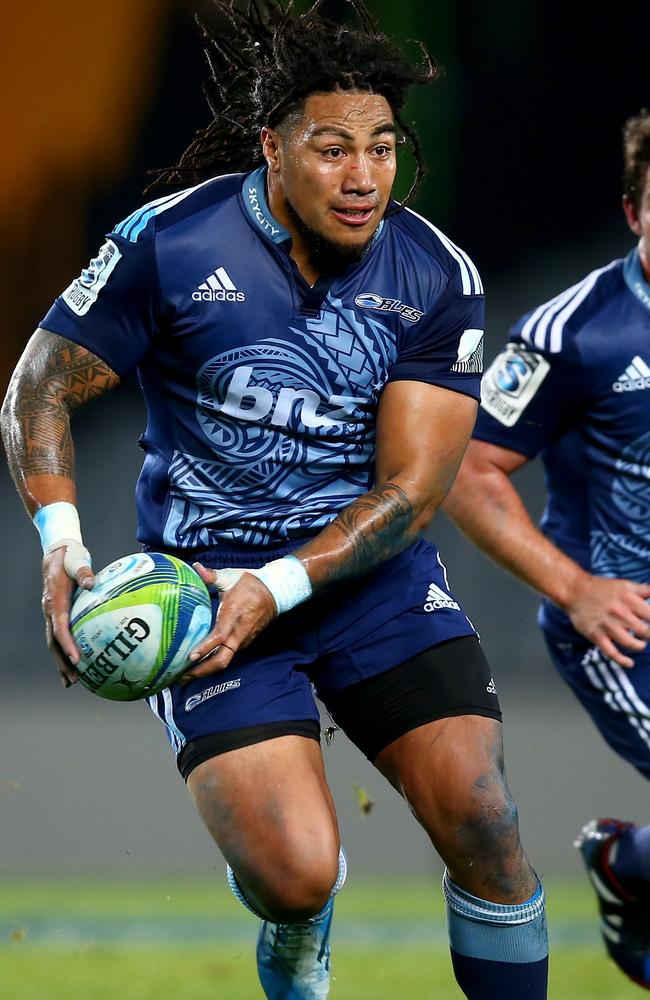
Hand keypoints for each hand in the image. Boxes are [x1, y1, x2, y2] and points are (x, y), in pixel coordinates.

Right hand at [41, 544, 94, 687]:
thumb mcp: (77, 560)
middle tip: (75, 680)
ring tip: (72, 682)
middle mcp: (50, 611)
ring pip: (53, 643)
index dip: (67, 645)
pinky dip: (64, 652)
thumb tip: (92, 582)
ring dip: (62, 663)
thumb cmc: (70, 557)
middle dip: (63, 663)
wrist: (55, 554)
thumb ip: (84, 571)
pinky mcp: (56, 615)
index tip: (77, 659)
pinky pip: (59, 637)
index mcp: (55, 601)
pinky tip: (75, 665)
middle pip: (53, 643)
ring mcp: (51, 614)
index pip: (59, 628)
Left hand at [182, 563, 276, 679]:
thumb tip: (195, 567)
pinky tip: (200, 663)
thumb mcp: (230, 576)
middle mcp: (239, 632)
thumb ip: (211, 575)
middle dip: (202, 671)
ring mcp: (243, 639)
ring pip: (224, 660)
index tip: (190, 657)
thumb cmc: (250, 583)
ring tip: (185, 674)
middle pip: (222, 659)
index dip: (205, 648)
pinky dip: (213, 662)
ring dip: (206, 669)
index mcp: (233, 615)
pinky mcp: (244, 642)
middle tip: (181, 677)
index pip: (219, 637)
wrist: (276, 591)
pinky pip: (228, 655)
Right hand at [565, 573, 649, 667]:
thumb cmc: (602, 588)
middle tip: (646, 634)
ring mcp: (606, 624)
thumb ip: (645, 590)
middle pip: (644, 631)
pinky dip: (622, 660)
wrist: (574, 591)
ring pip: (630, 643)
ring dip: (639, 646)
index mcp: (628, 598)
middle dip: (649, 635)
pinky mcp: (595, 634)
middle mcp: (619, 612)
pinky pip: (611, 652)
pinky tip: (629, 663)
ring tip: (640, 644)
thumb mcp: (625, 585)